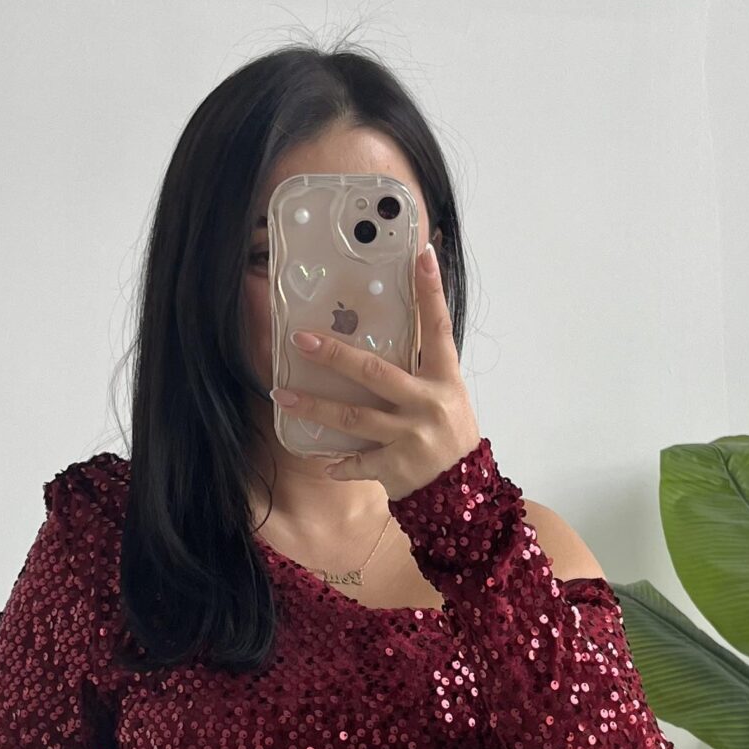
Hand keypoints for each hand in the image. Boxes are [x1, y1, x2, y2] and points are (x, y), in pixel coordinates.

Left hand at [272, 243, 480, 501]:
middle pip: (374, 373)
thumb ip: (421, 368)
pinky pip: (358, 463)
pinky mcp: (398, 467)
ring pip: (353, 417)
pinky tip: (320, 461)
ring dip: (314, 407)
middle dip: (333, 356)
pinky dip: (338, 463)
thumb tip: (389, 326)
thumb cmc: (450, 434)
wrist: (465, 495)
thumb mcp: (447, 395)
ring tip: (283, 396)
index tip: (420, 254)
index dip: (430, 291)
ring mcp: (412, 437)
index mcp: (445, 379)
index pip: (438, 327)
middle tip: (300, 339)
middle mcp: (429, 403)